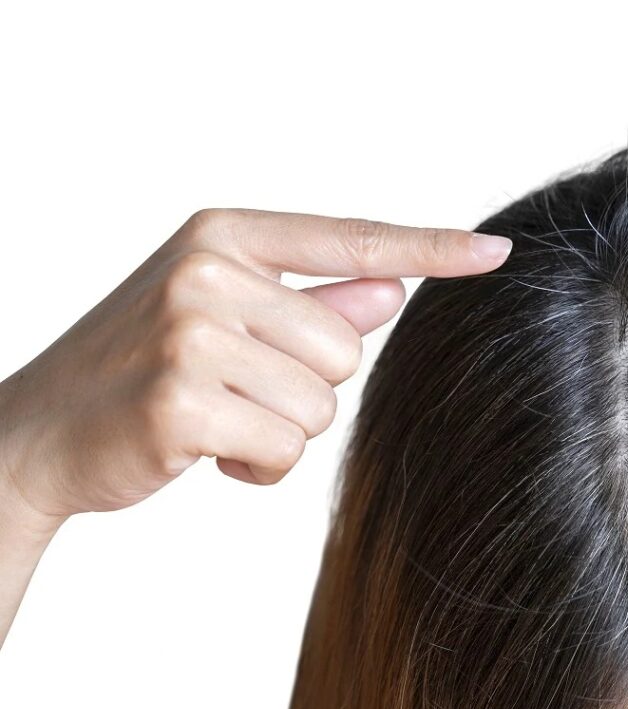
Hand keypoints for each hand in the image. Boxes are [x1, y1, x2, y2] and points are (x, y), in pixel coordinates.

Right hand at [0, 208, 512, 527]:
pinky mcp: (180, 400)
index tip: (497, 253)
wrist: (41, 430)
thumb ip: (313, 301)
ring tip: (216, 419)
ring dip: (280, 432)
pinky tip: (206, 454)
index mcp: (225, 235)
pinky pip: (284, 449)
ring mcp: (189, 331)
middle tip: (234, 389)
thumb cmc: (146, 369)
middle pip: (345, 349)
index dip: (432, 250)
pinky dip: (257, 468)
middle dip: (303, 388)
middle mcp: (207, 270)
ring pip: (320, 405)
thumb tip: (394, 288)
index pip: (352, 239)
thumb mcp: (225, 316)